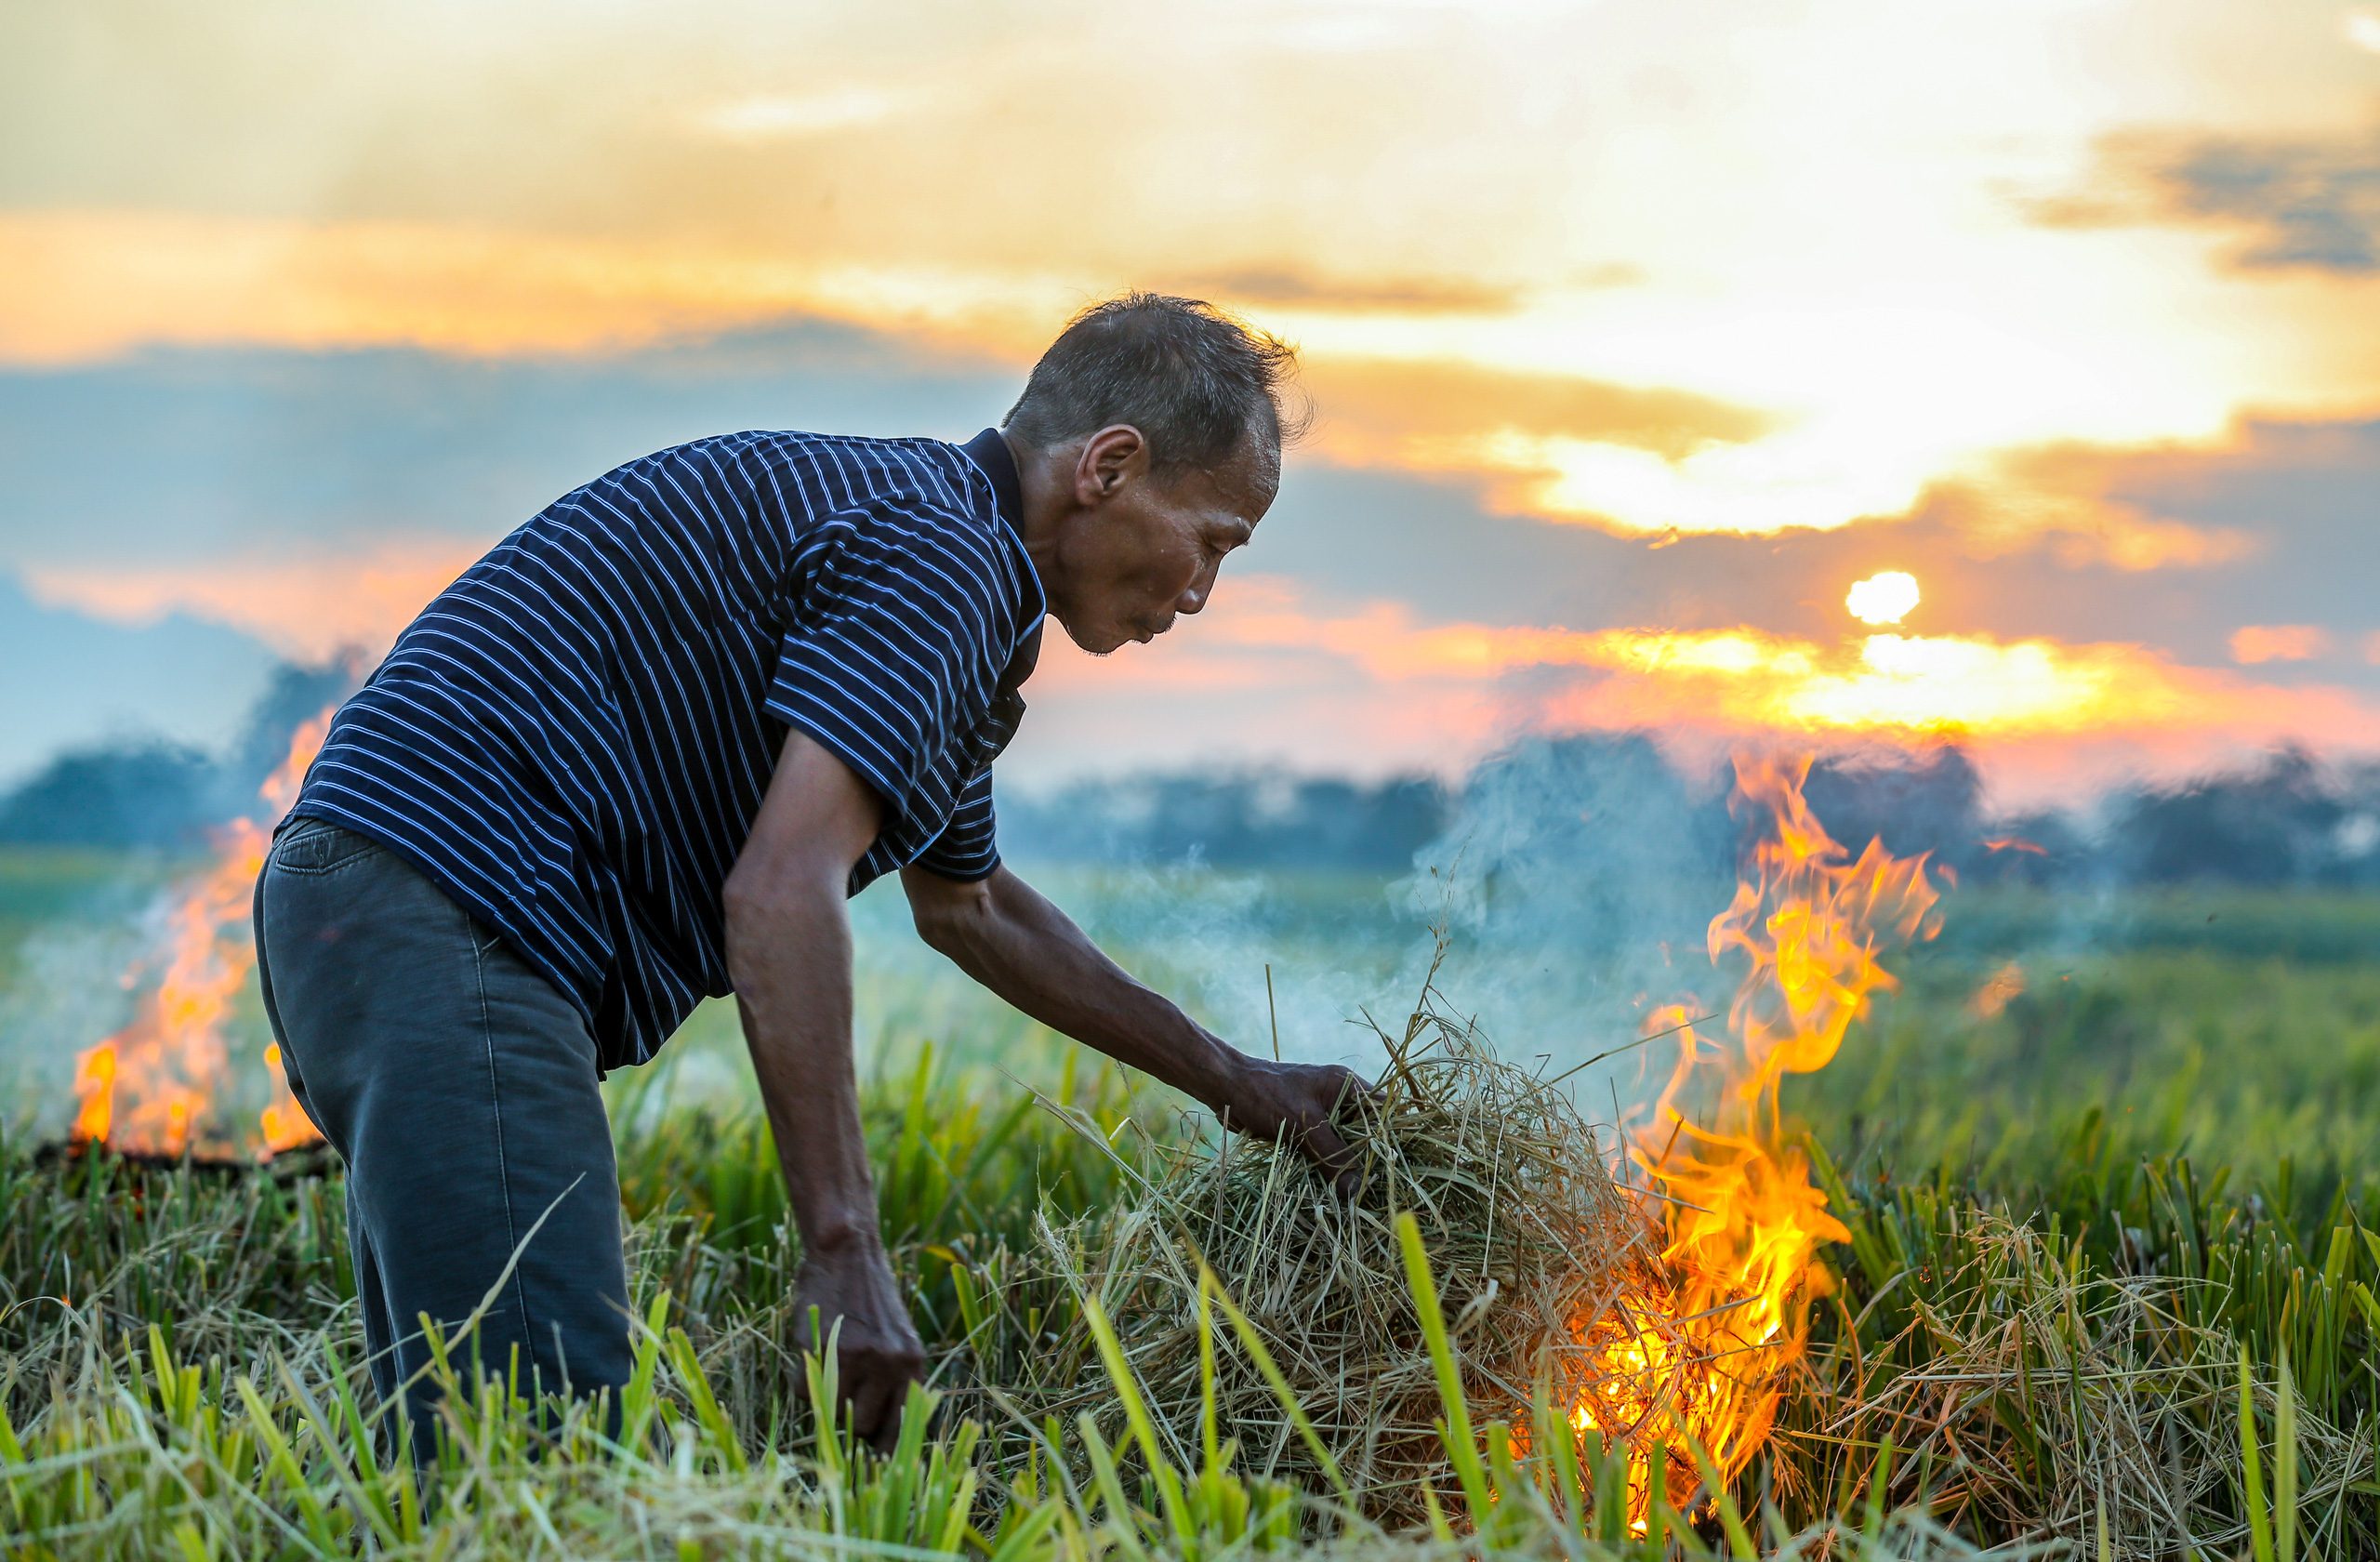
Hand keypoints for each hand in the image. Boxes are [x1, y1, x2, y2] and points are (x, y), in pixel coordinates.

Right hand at [790, 1236, 924, 1453]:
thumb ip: (892, 1378)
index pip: (902, 1426)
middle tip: (839, 1396)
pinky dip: (800, 1382)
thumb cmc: (868, 1297)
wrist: (848, 1252)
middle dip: (847, 1421)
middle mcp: (891, 1364)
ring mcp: (859, 1358)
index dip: (885, 1451)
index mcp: (912, 1363)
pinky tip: (809, 1352)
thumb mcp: (896, 1337)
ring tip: (826, 1368)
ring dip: (823, 1401)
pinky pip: (804, 1392)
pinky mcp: (825, 1351)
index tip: (872, 1468)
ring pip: (832, 1414)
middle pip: (863, 1429)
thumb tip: (874, 1434)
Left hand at [1211, 1056, 1376, 1195]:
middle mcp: (1340, 1100)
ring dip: (1346, 1167)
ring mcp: (1323, 1115)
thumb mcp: (1303, 1124)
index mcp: (1347, 1086)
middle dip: (1369, 1159)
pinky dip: (1327, 1168)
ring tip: (1354, 1194)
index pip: (1384, 1110)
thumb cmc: (1265, 1094)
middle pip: (1367, 1133)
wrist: (1226, 1087)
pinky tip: (1330, 1188)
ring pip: (1345, 1145)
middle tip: (1373, 1188)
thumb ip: (1331, 1154)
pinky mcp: (1306, 1130)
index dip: (1392, 1137)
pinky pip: (1325, 1151)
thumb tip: (1356, 1189)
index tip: (1393, 1167)